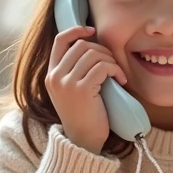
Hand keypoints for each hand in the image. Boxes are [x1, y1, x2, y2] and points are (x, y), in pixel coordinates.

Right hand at [46, 25, 127, 154]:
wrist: (83, 142)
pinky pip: (103, 67)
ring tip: (117, 75)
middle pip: (82, 45)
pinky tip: (122, 81)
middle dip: (102, 51)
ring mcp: (67, 83)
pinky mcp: (81, 90)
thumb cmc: (84, 117)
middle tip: (113, 65)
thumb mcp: (72, 91)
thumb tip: (92, 45)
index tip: (91, 30)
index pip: (60, 41)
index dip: (77, 31)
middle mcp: (55, 77)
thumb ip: (74, 71)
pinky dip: (116, 70)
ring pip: (93, 54)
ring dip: (111, 61)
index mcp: (51, 75)